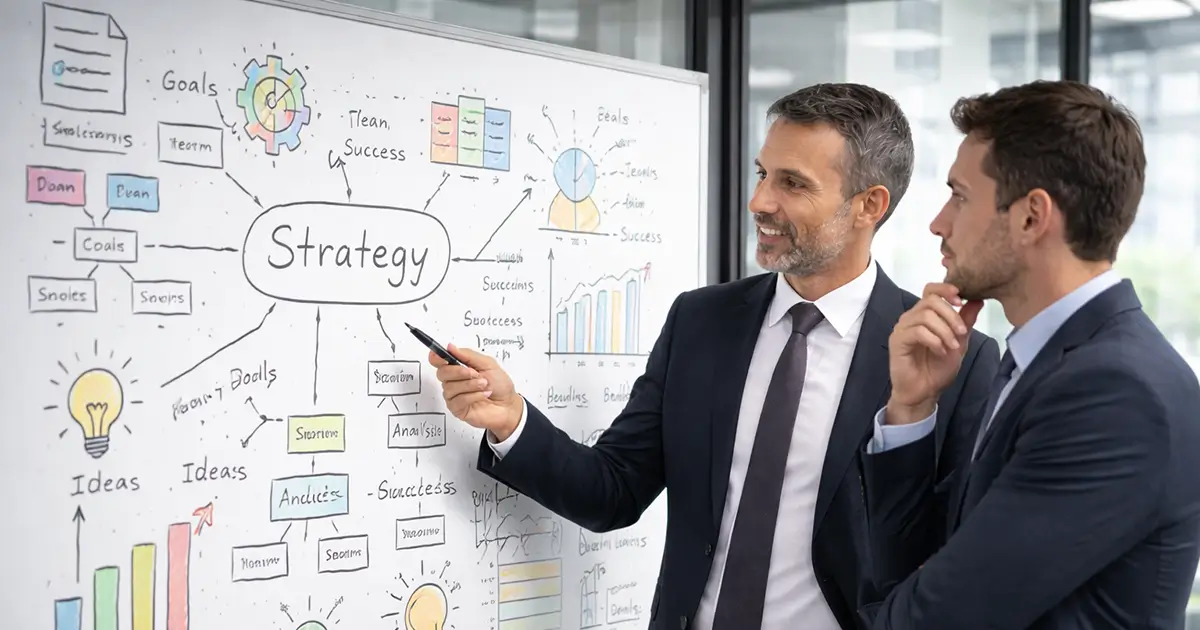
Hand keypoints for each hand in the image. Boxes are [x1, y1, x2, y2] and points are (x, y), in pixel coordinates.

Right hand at [429, 344, 523, 439]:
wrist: (509, 405)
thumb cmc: (500, 385)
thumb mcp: (488, 364)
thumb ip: (468, 355)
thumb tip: (450, 347)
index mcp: (459, 368)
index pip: (439, 361)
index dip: (436, 357)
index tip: (442, 357)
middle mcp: (454, 381)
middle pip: (442, 373)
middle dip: (459, 372)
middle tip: (475, 373)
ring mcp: (454, 396)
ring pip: (450, 387)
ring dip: (470, 385)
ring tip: (484, 385)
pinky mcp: (457, 409)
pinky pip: (457, 400)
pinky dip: (473, 396)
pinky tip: (482, 395)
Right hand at [886, 283, 983, 424]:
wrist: (924, 392)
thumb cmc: (937, 368)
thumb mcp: (959, 342)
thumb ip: (966, 321)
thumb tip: (978, 300)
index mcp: (924, 315)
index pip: (931, 290)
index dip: (945, 289)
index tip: (961, 299)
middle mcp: (911, 318)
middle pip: (930, 300)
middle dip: (951, 315)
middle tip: (962, 332)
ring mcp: (902, 328)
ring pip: (925, 316)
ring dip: (944, 330)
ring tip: (952, 346)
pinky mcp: (897, 341)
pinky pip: (917, 332)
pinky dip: (934, 340)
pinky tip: (941, 351)